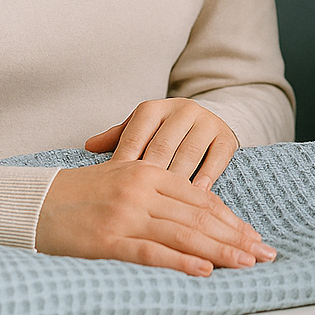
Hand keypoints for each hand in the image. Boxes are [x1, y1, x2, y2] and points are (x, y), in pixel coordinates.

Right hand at [35, 160, 274, 276]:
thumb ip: (157, 192)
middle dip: (236, 237)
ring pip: (184, 233)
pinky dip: (181, 262)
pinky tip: (204, 271)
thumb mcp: (122, 178)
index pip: (201, 198)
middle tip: (264, 253)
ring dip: (220, 251)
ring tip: (246, 264)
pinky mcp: (107, 240)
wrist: (31, 203)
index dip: (231, 219)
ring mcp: (125, 214)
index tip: (253, 236)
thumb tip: (197, 214)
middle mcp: (141, 189)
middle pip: (199, 216)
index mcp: (147, 171)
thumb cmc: (78, 195)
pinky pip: (152, 252)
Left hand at [85, 98, 238, 190]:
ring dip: (178, 180)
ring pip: (189, 153)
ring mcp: (206, 121)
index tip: (115, 190)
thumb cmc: (163, 136)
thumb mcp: (140, 133)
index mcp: (153, 108)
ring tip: (166, 205)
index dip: (124, 164)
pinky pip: (216, 158)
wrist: (206, 125)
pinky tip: (195, 197)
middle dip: (150, 176)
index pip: (135, 136)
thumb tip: (88, 145)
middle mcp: (181, 110)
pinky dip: (206, 178)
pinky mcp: (226, 136)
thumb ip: (117, 139)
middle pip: (162, 146)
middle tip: (138, 203)